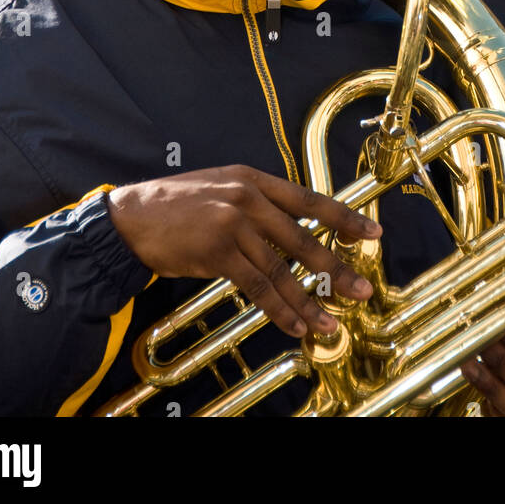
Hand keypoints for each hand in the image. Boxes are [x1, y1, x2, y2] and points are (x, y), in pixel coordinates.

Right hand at [107, 165, 380, 338]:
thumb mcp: (221, 187)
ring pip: (283, 269)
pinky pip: (258, 286)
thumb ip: (256, 201)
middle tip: (362, 288)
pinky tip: (294, 325)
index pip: (309, 199)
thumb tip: (291, 225)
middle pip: (304, 237)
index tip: (372, 233)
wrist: (132, 217)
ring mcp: (234, 224)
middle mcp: (248, 198)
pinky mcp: (218, 252)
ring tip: (331, 323)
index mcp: (253, 178)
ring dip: (309, 301)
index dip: (344, 218)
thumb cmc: (176, 205)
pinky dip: (279, 309)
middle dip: (337, 268)